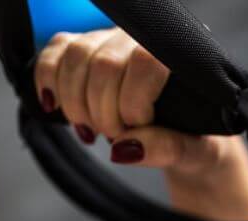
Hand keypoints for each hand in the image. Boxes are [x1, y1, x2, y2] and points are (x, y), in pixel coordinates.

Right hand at [32, 28, 247, 211]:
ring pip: (74, 54)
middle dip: (101, 111)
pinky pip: (55, 53)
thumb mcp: (196, 153)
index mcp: (179, 57)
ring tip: (92, 131)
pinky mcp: (86, 54)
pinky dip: (47, 81)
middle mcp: (144, 40)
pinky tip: (55, 108)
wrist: (191, 147)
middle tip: (113, 137)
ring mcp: (112, 43)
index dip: (130, 101)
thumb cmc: (199, 145)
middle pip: (102, 61)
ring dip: (74, 102)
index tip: (137, 129)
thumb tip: (123, 148)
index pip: (144, 60)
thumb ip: (168, 149)